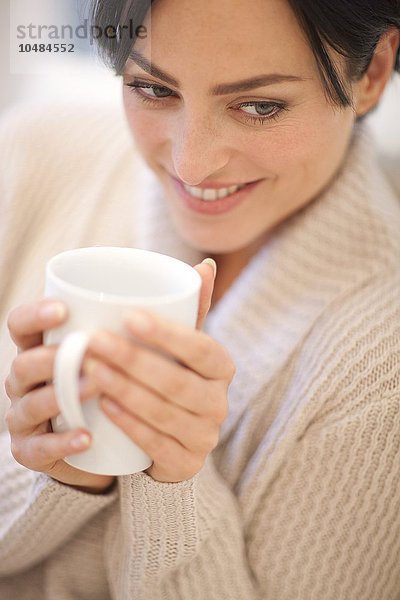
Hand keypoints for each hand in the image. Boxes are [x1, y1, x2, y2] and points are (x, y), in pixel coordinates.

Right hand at [4, 299, 114, 493]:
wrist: (100, 447)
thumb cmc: (109, 385)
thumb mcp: (115, 354)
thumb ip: (133, 327)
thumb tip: (185, 287)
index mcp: (38, 350)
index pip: (21, 325)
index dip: (35, 316)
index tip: (64, 310)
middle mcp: (24, 381)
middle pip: (23, 364)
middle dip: (50, 357)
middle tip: (86, 351)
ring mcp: (24, 417)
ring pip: (30, 405)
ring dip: (60, 396)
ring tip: (93, 387)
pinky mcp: (31, 451)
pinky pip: (40, 448)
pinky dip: (63, 442)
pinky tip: (87, 437)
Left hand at [85, 259, 235, 482]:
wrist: (172, 438)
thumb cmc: (171, 377)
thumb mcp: (181, 345)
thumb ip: (190, 309)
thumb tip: (205, 265)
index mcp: (221, 368)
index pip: (202, 347)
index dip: (168, 333)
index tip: (129, 315)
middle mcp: (220, 402)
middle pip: (177, 381)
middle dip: (133, 360)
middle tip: (93, 341)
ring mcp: (205, 437)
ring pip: (164, 412)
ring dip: (124, 389)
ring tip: (89, 369)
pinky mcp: (186, 464)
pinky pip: (156, 445)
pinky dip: (129, 424)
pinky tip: (103, 406)